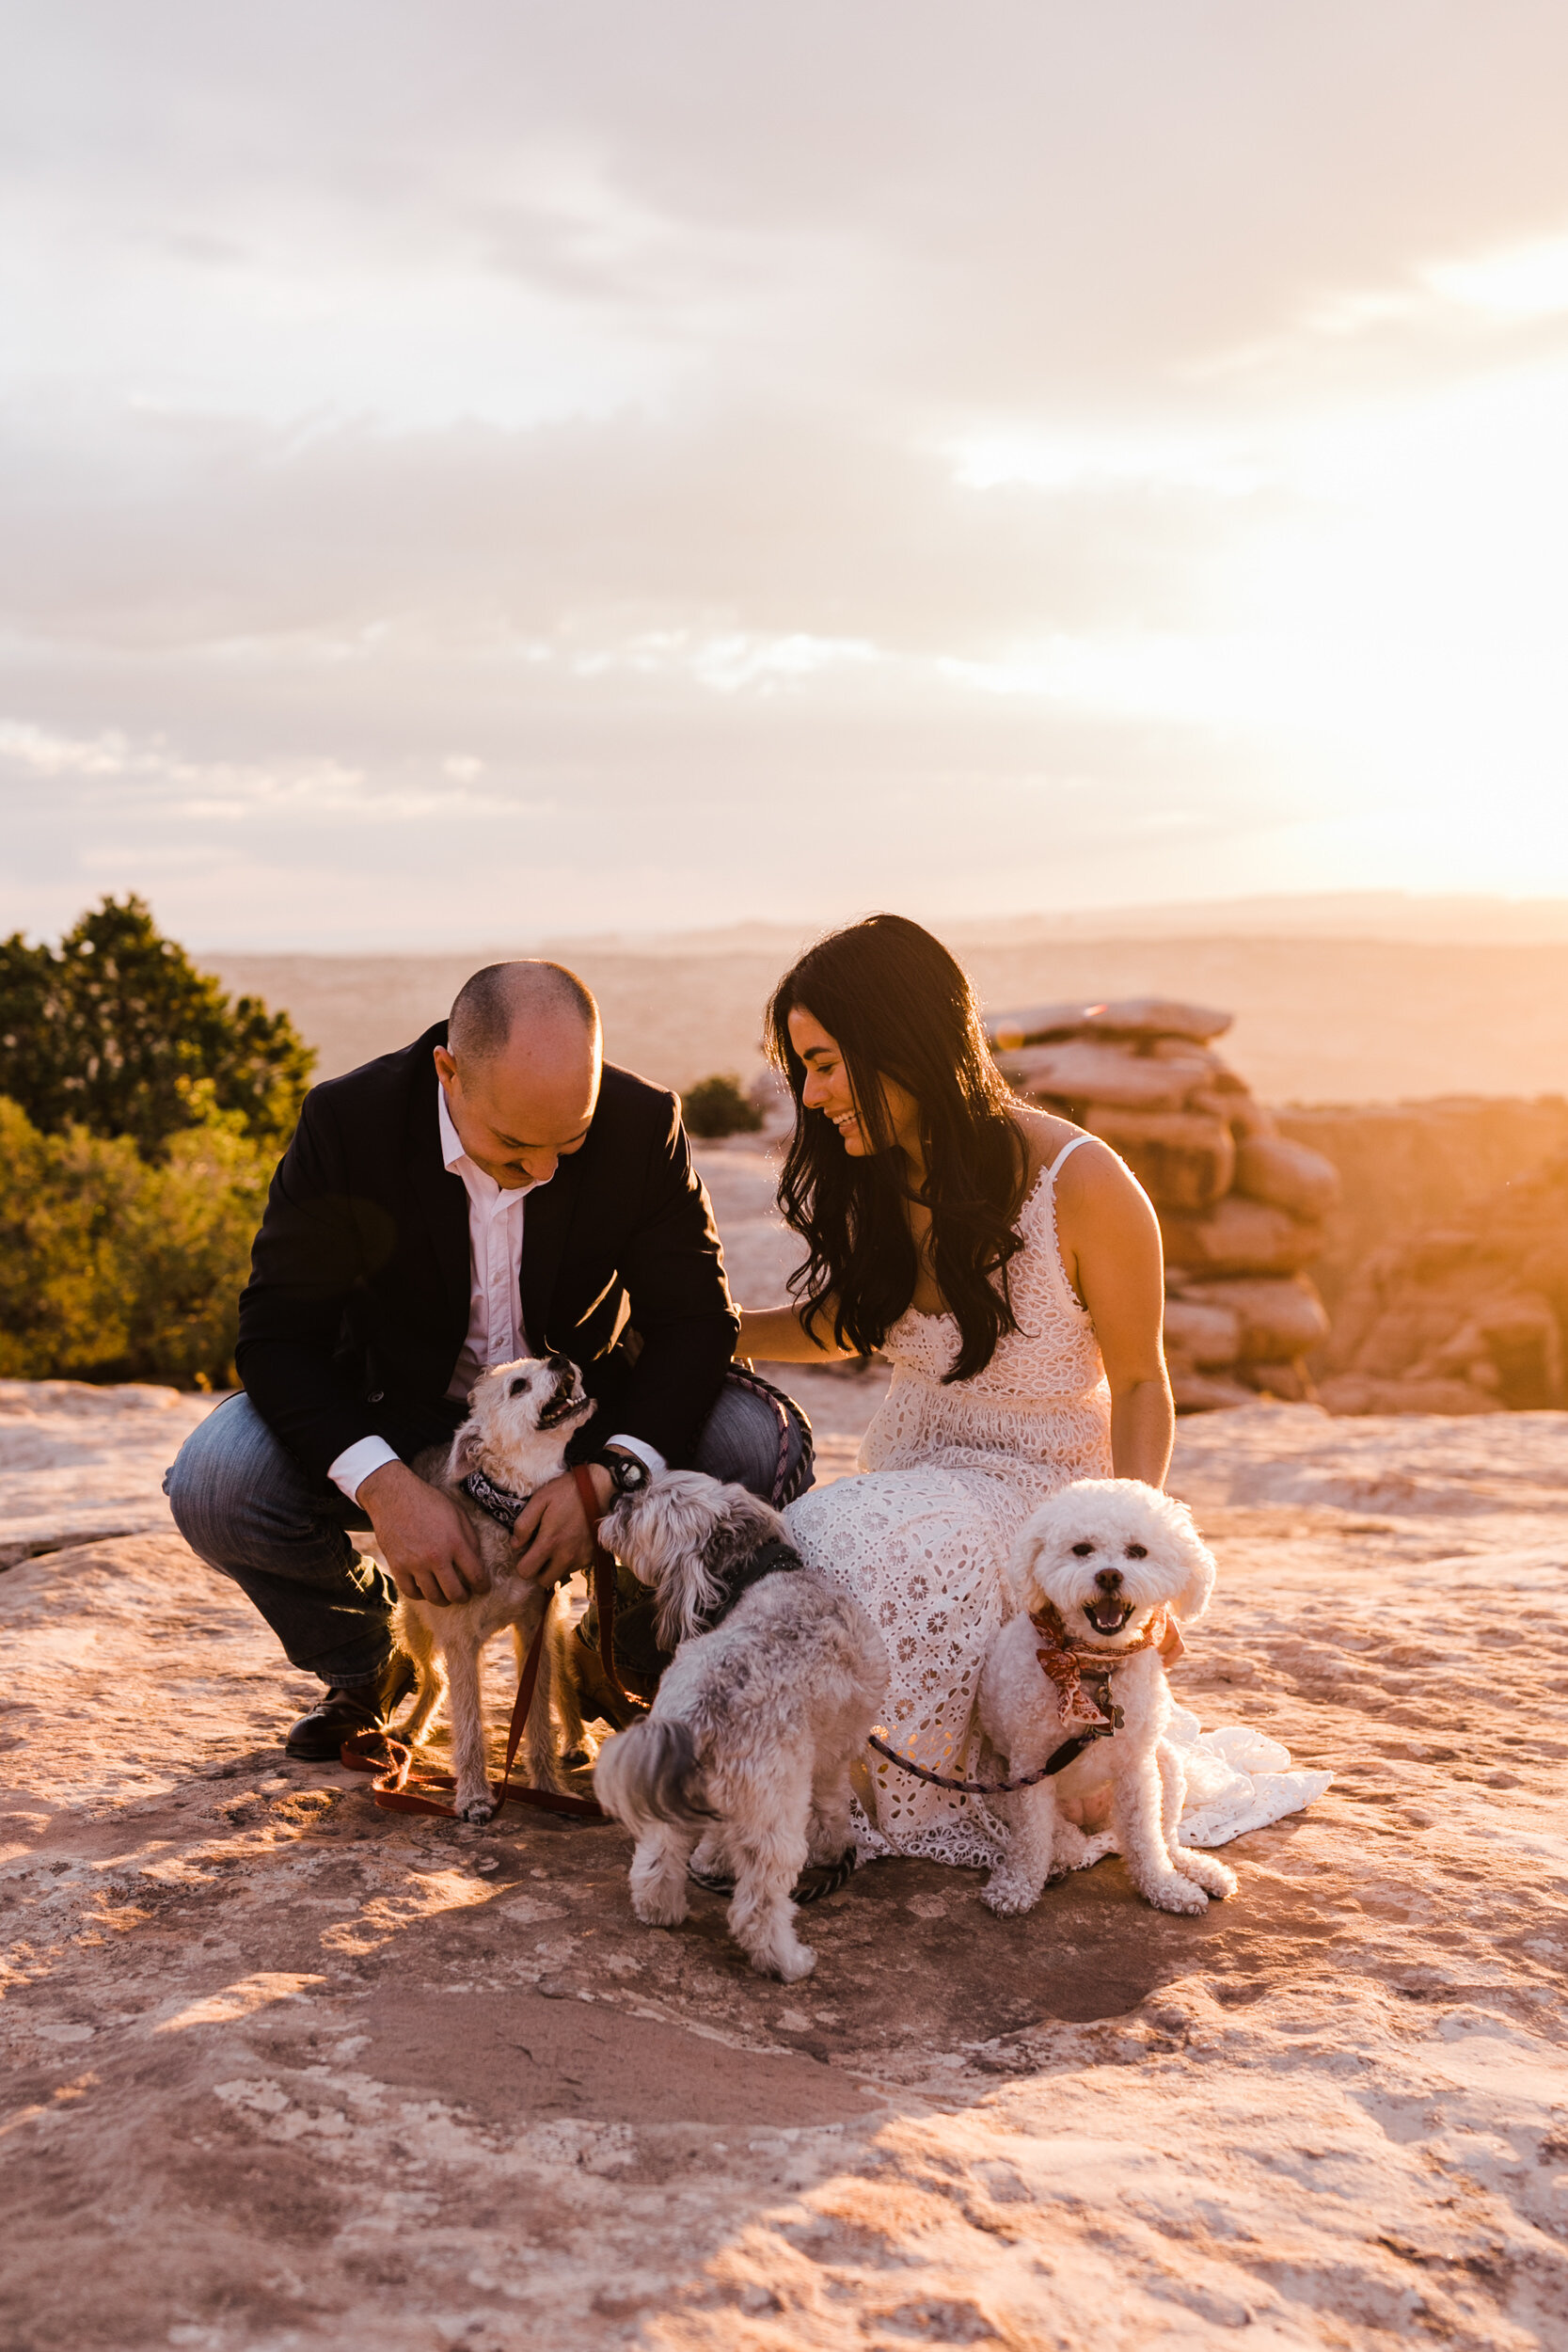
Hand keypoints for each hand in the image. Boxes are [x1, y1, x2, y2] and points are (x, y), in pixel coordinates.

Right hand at [358, 1460, 486, 1606]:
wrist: (394, 1495)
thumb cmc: (429, 1502)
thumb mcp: (458, 1513)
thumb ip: (470, 1539)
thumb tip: (477, 1562)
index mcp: (455, 1542)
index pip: (476, 1575)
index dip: (483, 1587)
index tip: (483, 1589)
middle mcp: (436, 1556)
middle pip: (455, 1593)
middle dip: (464, 1597)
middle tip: (465, 1595)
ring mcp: (415, 1564)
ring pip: (433, 1597)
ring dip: (443, 1600)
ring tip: (446, 1595)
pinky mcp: (398, 1566)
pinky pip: (411, 1592)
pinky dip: (421, 1595)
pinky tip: (426, 1590)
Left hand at [512, 1464, 613, 1585]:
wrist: (600, 1487)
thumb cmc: (567, 1491)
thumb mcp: (540, 1500)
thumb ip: (523, 1524)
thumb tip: (515, 1545)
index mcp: (549, 1542)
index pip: (526, 1572)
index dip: (522, 1564)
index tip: (525, 1551)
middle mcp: (565, 1556)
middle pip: (543, 1581)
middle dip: (538, 1570)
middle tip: (538, 1552)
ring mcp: (580, 1558)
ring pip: (559, 1576)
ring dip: (553, 1566)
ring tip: (555, 1545)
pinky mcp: (591, 1556)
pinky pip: (573, 1568)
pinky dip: (567, 1561)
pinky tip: (568, 1543)